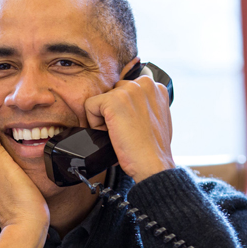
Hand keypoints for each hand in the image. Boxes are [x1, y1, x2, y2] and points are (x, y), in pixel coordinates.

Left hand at [84, 58, 174, 182]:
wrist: (153, 164)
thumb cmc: (154, 148)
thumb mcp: (157, 118)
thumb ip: (146, 104)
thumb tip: (131, 106)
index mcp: (156, 87)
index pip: (126, 91)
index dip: (124, 111)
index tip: (132, 126)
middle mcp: (144, 83)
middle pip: (112, 93)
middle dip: (113, 112)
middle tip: (124, 131)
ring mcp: (129, 90)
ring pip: (101, 100)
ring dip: (104, 118)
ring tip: (118, 133)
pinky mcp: (113, 100)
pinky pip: (90, 106)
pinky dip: (94, 123)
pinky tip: (110, 133)